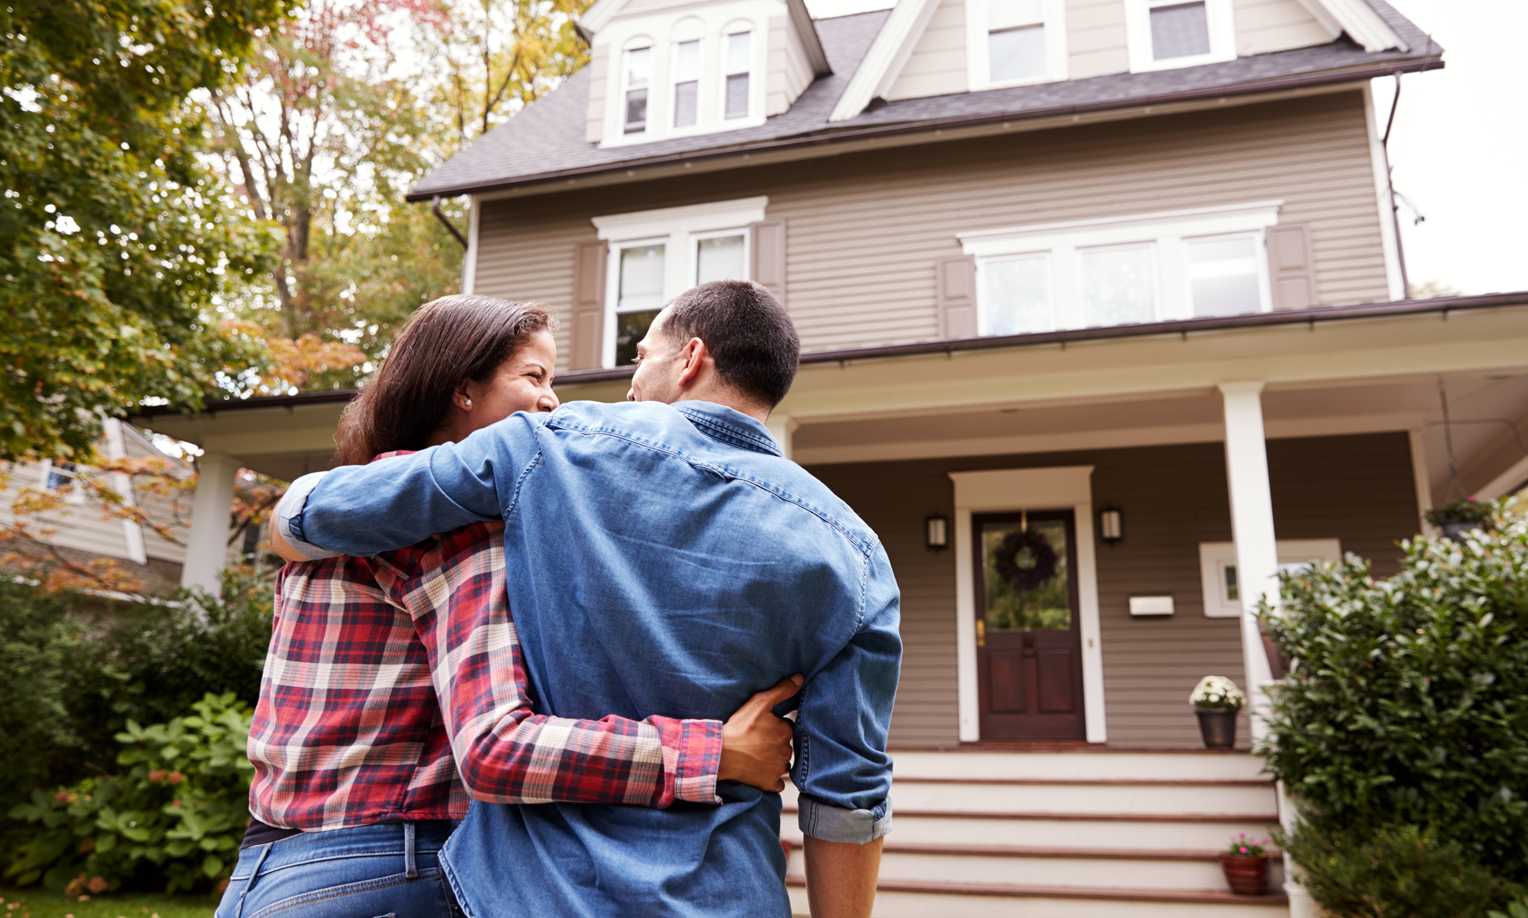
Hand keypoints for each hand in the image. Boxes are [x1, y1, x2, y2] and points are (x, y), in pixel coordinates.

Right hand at [719, 674, 802, 791]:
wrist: (721, 754)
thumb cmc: (739, 728)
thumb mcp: (759, 702)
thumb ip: (782, 690)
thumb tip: (800, 678)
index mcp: (786, 732)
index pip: (787, 728)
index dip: (776, 726)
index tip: (763, 727)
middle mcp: (786, 751)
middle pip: (785, 745)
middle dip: (776, 743)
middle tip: (758, 741)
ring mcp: (779, 769)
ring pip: (783, 763)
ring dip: (775, 760)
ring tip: (758, 755)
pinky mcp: (770, 783)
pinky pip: (777, 782)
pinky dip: (772, 778)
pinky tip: (761, 771)